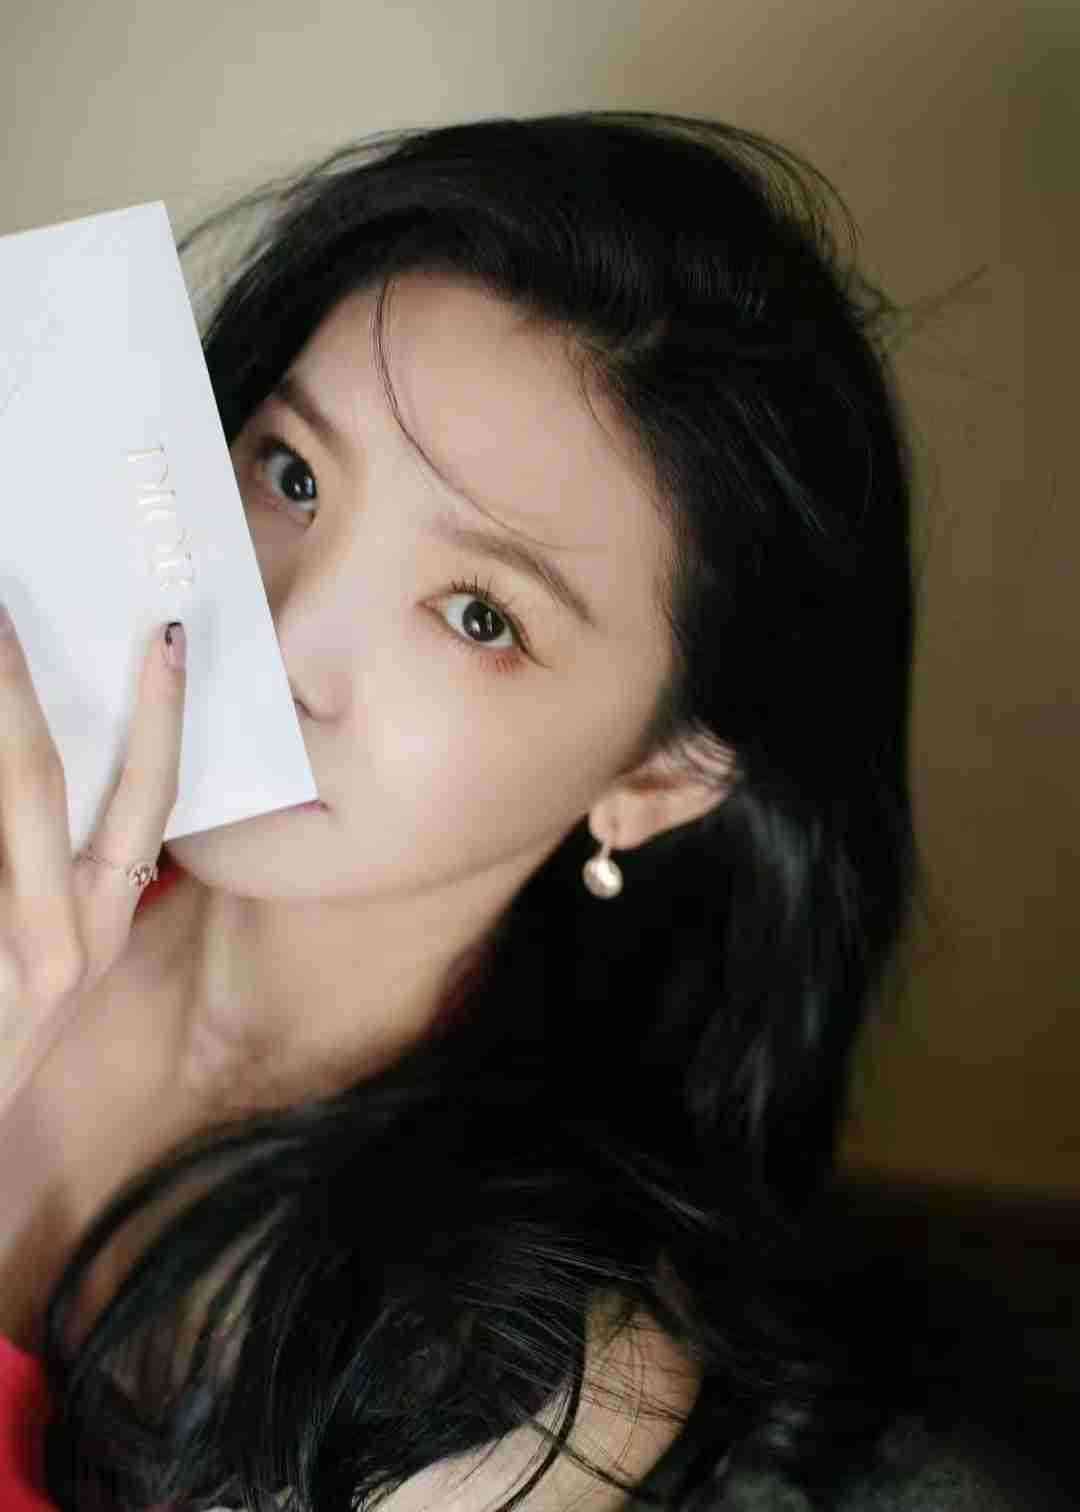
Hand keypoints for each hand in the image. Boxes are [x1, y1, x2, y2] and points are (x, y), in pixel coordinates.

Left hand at [0, 605, 186, 1113]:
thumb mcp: (50, 954)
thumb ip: (56, 869)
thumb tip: (35, 755)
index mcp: (106, 922)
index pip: (151, 799)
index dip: (163, 715)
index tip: (168, 634)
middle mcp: (67, 939)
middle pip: (39, 783)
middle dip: (14, 689)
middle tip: (1, 609)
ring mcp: (13, 956)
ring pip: (1, 807)